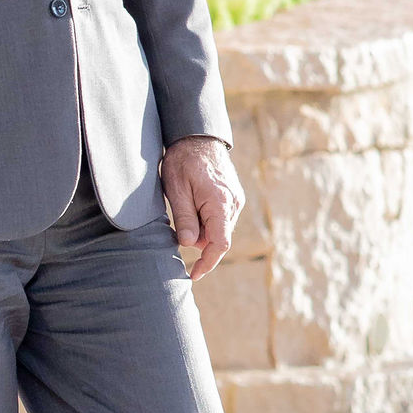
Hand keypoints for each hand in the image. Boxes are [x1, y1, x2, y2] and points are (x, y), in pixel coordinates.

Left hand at [161, 135, 243, 281]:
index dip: (207, 263)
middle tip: (177, 224)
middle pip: (218, 238)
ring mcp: (236, 200)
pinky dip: (205, 220)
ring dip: (200, 228)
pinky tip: (192, 204)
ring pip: (218, 229)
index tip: (193, 275)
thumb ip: (184, 218)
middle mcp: (234, 204)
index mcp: (221, 204)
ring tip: (184, 205)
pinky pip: (220, 218)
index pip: (219, 244)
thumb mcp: (176, 190)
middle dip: (197, 240)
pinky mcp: (232, 197)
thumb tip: (188, 245)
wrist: (197, 137)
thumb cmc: (183, 161)